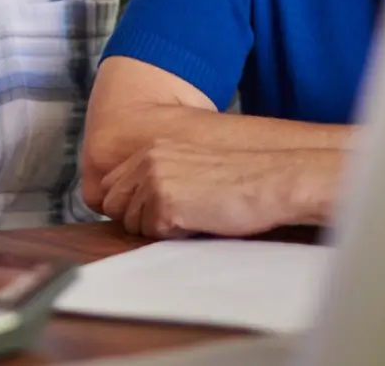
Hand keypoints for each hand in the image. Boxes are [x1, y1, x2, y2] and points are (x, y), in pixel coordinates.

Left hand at [93, 142, 314, 238]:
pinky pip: (153, 233)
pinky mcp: (164, 203)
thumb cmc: (239, 181)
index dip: (129, 206)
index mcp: (151, 149)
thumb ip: (158, 178)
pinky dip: (175, 234)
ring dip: (159, 228)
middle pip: (114, 205)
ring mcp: (153, 180)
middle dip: (138, 219)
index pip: (111, 187)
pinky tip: (201, 220)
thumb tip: (130, 207)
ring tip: (194, 215)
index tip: (155, 212)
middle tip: (177, 218)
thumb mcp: (189, 167)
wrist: (272, 180)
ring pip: (133, 223)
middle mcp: (147, 160)